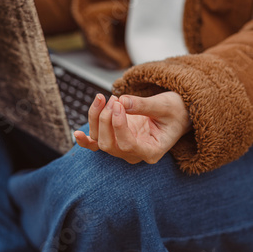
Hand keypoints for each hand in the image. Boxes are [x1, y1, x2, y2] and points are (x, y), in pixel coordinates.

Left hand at [75, 92, 191, 164]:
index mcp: (152, 151)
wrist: (176, 113)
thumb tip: (122, 101)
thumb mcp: (165, 104)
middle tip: (114, 98)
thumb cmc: (175, 111)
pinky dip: (84, 140)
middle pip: (109, 144)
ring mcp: (122, 148)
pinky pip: (95, 144)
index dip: (119, 125)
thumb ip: (143, 105)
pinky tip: (76, 134)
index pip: (128, 145)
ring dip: (96, 118)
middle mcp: (134, 154)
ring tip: (104, 97)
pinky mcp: (114, 140)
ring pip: (99, 140)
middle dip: (106, 119)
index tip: (119, 104)